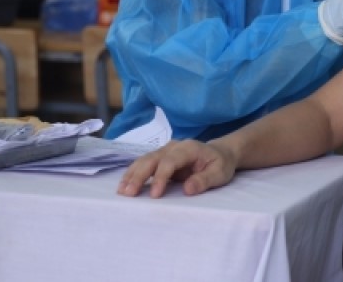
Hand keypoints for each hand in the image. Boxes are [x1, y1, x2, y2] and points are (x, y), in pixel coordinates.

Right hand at [117, 139, 235, 197]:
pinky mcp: (160, 157)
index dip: (161, 177)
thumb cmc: (220, 164)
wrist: (220, 153)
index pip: (170, 161)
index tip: (155, 196)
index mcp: (189, 148)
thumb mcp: (220, 173)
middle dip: (139, 175)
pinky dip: (133, 173)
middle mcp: (173, 146)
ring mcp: (165, 150)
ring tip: (121, 191)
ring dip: (132, 175)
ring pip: (144, 160)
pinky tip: (125, 185)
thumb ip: (204, 180)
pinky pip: (144, 163)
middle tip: (128, 193)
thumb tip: (187, 189)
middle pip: (152, 158)